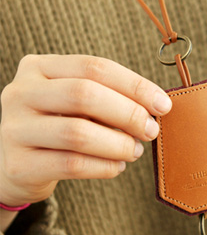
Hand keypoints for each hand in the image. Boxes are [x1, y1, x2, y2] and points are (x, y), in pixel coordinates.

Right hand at [0, 54, 171, 206]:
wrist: (15, 164)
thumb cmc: (57, 128)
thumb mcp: (74, 104)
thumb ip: (106, 99)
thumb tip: (156, 107)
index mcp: (39, 68)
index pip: (94, 67)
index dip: (134, 85)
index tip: (163, 105)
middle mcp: (21, 93)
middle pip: (85, 94)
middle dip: (128, 113)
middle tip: (150, 130)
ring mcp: (15, 129)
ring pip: (78, 133)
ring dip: (118, 144)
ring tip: (135, 150)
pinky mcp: (19, 164)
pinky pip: (73, 164)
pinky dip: (105, 167)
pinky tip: (118, 166)